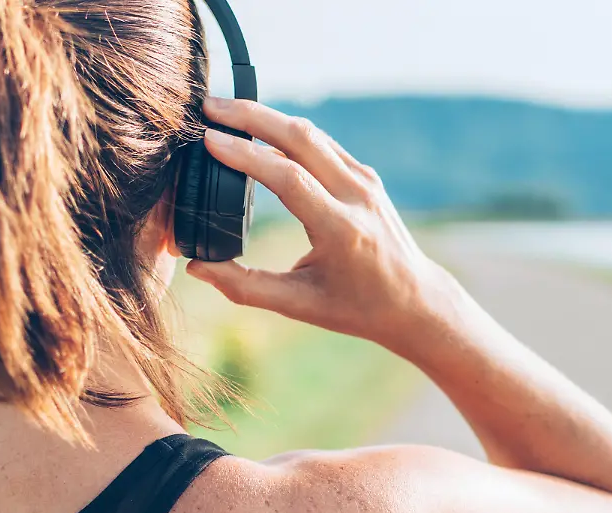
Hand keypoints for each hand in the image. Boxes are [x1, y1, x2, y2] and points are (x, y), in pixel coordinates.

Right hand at [189, 98, 459, 349]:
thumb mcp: (299, 305)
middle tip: (209, 106)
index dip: (246, 154)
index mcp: (341, 230)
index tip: (209, 139)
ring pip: (312, 134)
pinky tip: (260, 127)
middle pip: (300, 138)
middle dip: (251, 116)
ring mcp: (365, 181)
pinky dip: (287, 131)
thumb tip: (196, 267)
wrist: (415, 300)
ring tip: (226, 112)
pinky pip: (322, 143)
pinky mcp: (365, 176)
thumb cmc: (357, 308)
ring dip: (267, 117)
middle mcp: (357, 197)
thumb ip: (245, 287)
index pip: (288, 178)